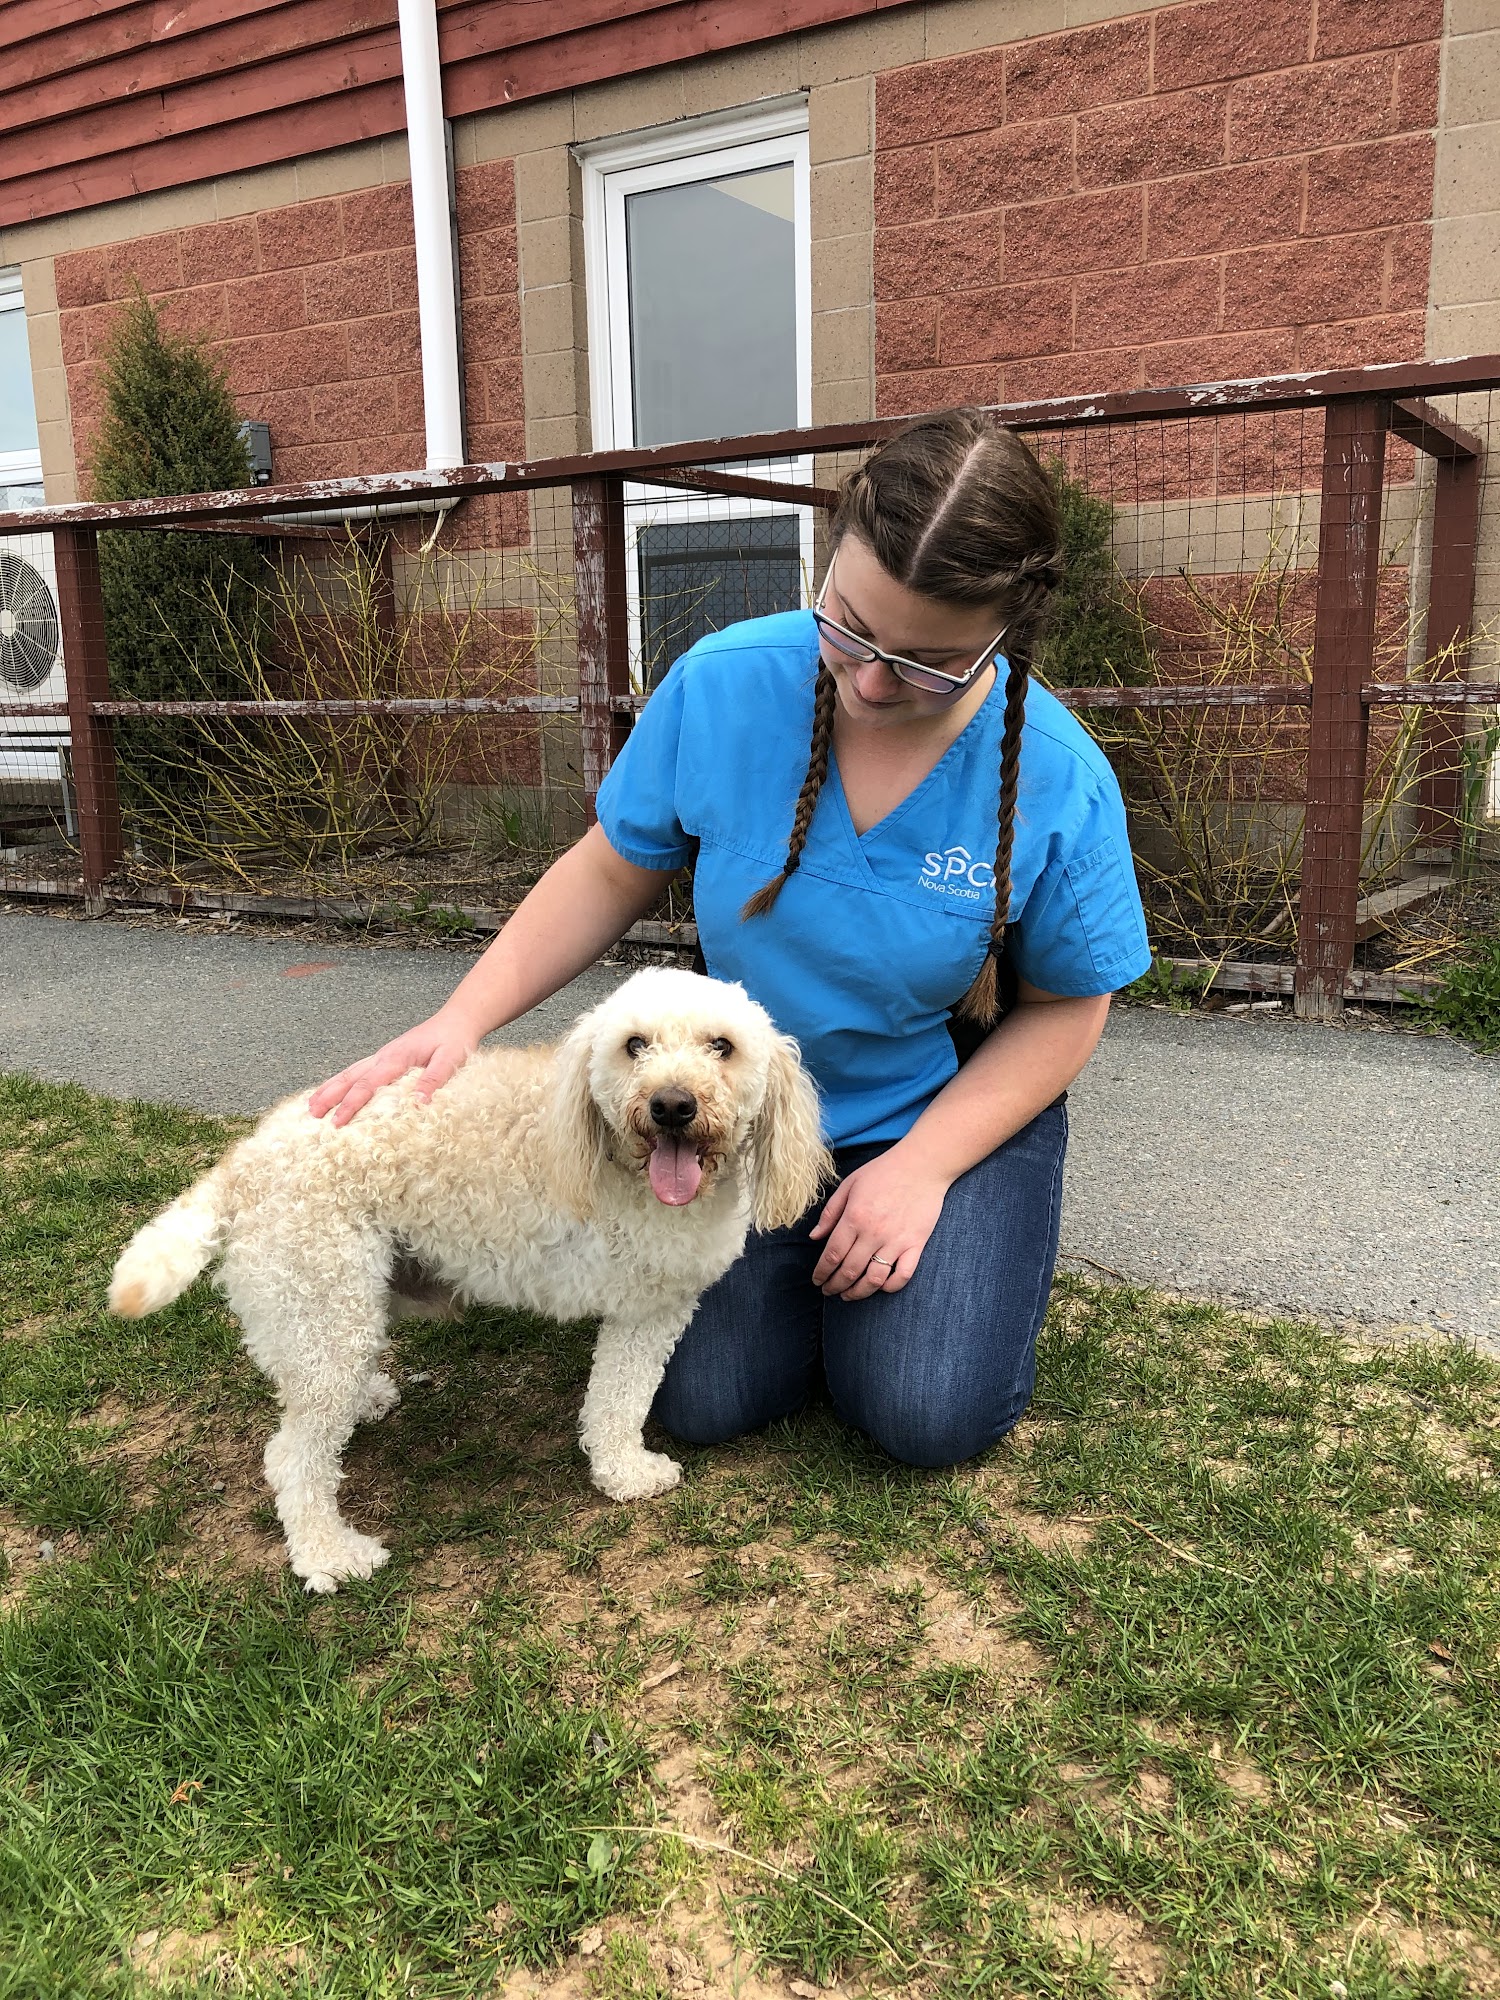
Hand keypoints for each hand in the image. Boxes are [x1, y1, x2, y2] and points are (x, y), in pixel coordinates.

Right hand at [306, 1015, 477, 1126]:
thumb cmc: (454, 1040)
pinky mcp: (386, 1058)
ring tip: (311, 1106)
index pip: (368, 1084)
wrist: (456, 1020)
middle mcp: (384, 1056)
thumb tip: (418, 1102)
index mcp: (397, 1057)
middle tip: (311, 1116)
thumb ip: (434, 1079)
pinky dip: (342, 1082)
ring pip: (350, 1073)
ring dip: (329, 1089)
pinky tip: (334, 1090)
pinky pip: (358, 1071)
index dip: (350, 1104)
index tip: (337, 1122)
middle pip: (350, 1078)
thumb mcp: (450, 1059)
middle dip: (329, 1097)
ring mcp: (382, 1056)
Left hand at [808, 1147, 952, 1300]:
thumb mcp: (849, 1185)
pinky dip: (890, 1286)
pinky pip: (902, 1275)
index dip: (821, 1272)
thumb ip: (830, 1213)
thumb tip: (814, 1237)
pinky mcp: (916, 1244)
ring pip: (873, 1279)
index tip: (817, 1280)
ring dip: (858, 1292)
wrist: (922, 1165)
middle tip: (828, 1291)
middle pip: (849, 1270)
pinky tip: (880, 1287)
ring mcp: (896, 1241)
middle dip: (834, 1286)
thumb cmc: (883, 1172)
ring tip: (848, 1295)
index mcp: (854, 1217)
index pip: (832, 1255)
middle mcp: (873, 1233)